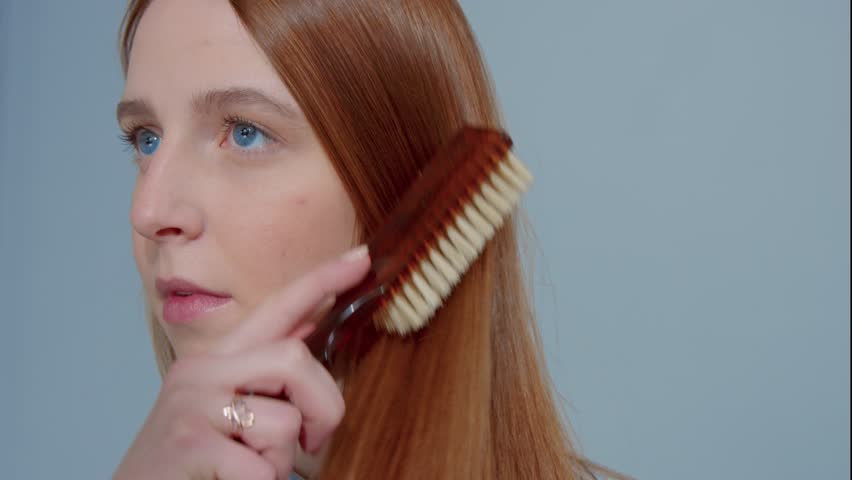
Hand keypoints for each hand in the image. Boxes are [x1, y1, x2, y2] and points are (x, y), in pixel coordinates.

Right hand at [113, 246, 370, 479]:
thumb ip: (266, 379)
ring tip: (248, 470)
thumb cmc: (195, 466)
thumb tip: (308, 337)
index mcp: (217, 361)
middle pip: (295, 359)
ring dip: (283, 461)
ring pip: (286, 421)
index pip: (277, 308)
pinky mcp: (189, 442)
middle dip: (323, 408)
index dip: (322, 280)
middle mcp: (201, 370)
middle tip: (313, 444)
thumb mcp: (231, 414)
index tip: (362, 257)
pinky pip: (265, 468)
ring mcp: (192, 404)